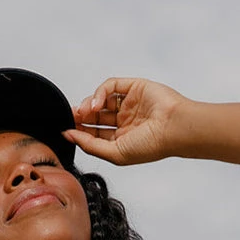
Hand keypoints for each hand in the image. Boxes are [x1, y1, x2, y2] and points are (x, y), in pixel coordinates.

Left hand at [64, 77, 188, 166]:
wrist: (173, 127)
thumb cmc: (150, 146)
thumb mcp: (114, 153)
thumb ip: (90, 145)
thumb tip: (68, 135)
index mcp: (121, 140)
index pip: (95, 134)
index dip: (79, 131)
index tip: (66, 129)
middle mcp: (124, 122)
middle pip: (95, 116)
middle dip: (81, 116)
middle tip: (72, 116)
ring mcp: (129, 104)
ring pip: (100, 100)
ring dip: (88, 104)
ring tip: (83, 111)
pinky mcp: (133, 87)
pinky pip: (110, 86)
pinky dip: (99, 93)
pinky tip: (96, 103)